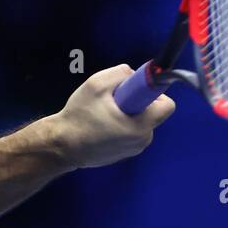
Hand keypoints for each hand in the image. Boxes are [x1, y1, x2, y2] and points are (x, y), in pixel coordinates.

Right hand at [51, 64, 175, 168]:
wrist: (60, 147)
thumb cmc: (79, 117)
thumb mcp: (96, 84)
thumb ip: (121, 73)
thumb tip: (133, 75)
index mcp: (141, 126)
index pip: (167, 105)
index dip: (153, 92)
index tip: (133, 90)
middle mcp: (142, 141)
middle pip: (152, 113)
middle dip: (136, 103)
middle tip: (112, 101)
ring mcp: (133, 150)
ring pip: (140, 123)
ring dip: (126, 115)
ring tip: (102, 115)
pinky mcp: (123, 155)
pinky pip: (129, 134)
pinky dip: (119, 127)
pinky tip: (99, 127)